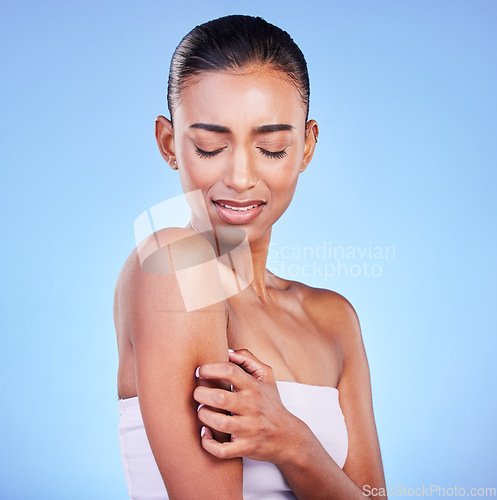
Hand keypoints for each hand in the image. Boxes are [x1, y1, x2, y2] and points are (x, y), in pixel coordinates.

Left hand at [193, 349, 299, 464]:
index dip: (210, 368)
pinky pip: (222, 450)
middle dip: (201, 393)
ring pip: (220, 423)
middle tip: (197, 392)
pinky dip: (208, 443)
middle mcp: (252, 407)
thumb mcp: (267, 376)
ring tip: (201, 410)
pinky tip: (205, 434)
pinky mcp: (246, 448)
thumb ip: (248, 359)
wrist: (288, 437)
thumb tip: (227, 351)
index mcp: (254, 387)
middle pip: (221, 397)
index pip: (230, 371)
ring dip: (203, 416)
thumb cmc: (271, 402)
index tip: (200, 371)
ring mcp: (249, 429)